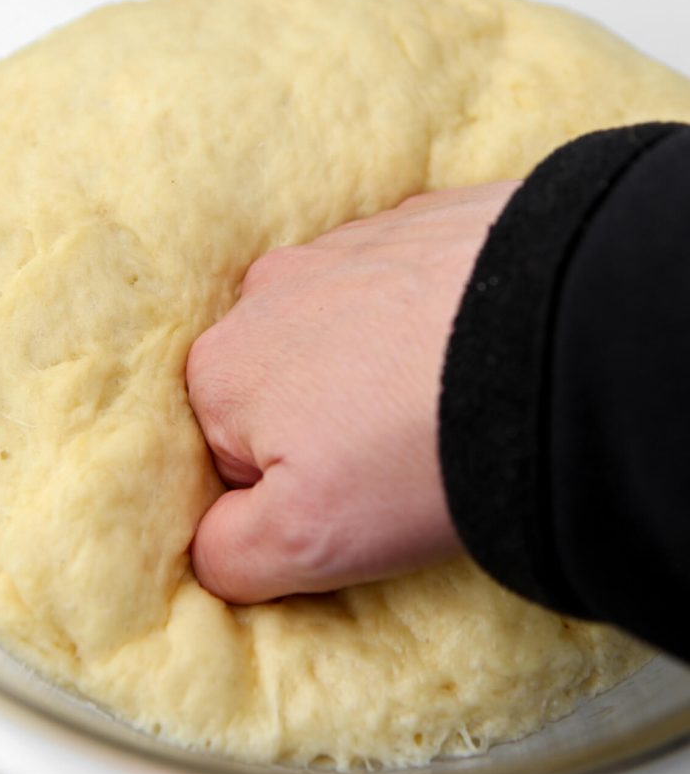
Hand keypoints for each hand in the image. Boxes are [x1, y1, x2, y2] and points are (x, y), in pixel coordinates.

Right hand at [186, 182, 517, 602]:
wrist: (561, 341)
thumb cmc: (419, 444)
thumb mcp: (307, 540)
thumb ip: (231, 555)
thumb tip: (213, 548)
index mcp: (224, 365)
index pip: (232, 456)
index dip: (294, 494)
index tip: (359, 500)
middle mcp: (272, 288)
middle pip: (289, 385)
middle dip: (333, 422)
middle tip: (406, 456)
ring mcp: (352, 243)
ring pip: (350, 330)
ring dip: (384, 367)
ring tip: (447, 402)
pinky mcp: (425, 218)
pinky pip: (411, 282)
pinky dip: (433, 316)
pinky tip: (475, 348)